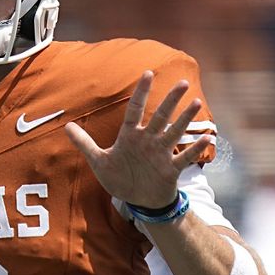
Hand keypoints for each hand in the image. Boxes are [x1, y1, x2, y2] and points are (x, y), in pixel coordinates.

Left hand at [65, 71, 212, 208]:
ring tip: (195, 102)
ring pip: (175, 132)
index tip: (147, 73)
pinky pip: (185, 157)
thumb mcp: (99, 161)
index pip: (136, 110)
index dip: (141, 93)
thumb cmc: (120, 178)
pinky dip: (195, 149)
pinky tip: (208, 137)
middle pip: (160, 117)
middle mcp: (148, 141)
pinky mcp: (171, 169)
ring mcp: (161, 154)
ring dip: (185, 119)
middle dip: (170, 100)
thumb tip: (65, 127)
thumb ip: (84, 143)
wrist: (138, 201)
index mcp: (131, 136)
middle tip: (182, 82)